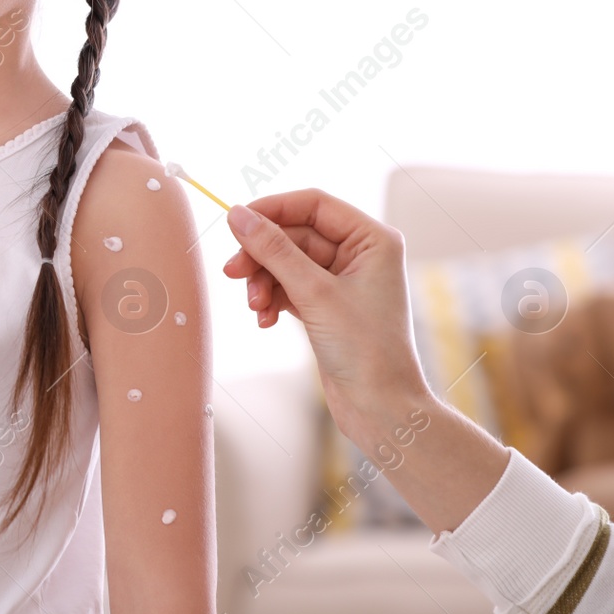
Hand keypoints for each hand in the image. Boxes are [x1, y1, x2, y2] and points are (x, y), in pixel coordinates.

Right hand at [221, 189, 429, 445]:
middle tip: (233, 273)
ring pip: (287, 262)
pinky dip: (272, 299)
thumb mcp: (314, 293)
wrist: (380, 409)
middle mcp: (360, 254)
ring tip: (254, 307)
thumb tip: (238, 214)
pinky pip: (288, 286)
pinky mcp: (327, 305)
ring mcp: (342, 280)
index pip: (313, 204)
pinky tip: (264, 319)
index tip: (236, 222)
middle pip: (294, 234)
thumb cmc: (365, 350)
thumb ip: (274, 250)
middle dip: (262, 255)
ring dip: (264, 281)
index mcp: (372, 239)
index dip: (272, 209)